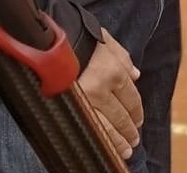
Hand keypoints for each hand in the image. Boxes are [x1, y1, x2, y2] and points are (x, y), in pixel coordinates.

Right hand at [77, 27, 142, 159]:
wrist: (47, 43)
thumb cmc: (78, 37)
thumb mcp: (106, 41)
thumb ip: (123, 58)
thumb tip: (136, 75)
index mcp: (113, 72)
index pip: (131, 98)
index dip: (136, 111)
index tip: (139, 120)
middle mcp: (102, 90)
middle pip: (121, 115)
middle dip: (129, 129)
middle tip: (134, 139)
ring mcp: (85, 102)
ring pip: (107, 128)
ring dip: (118, 140)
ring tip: (126, 150)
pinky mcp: (70, 109)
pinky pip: (90, 130)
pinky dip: (102, 142)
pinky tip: (109, 148)